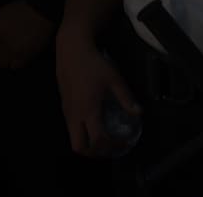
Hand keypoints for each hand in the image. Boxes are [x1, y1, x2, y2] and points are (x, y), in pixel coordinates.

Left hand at [0, 0, 54, 69]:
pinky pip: (15, 66)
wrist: (41, 11)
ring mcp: (10, 49)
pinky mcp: (23, 56)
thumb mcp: (1, 14)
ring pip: (0, 64)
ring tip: (11, 54)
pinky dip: (16, 62)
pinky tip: (20, 55)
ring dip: (4, 60)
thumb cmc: (21, 9)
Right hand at [56, 30, 138, 157]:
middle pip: (80, 148)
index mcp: (88, 109)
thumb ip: (126, 98)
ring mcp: (67, 111)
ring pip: (73, 139)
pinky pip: (71, 128)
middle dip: (95, 152)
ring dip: (88, 144)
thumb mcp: (114, 79)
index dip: (113, 146)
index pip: (99, 140)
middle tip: (109, 147)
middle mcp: (75, 114)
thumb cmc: (92, 62)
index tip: (124, 141)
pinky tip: (94, 123)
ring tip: (103, 138)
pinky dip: (82, 133)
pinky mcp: (64, 106)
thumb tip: (138, 112)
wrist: (71, 49)